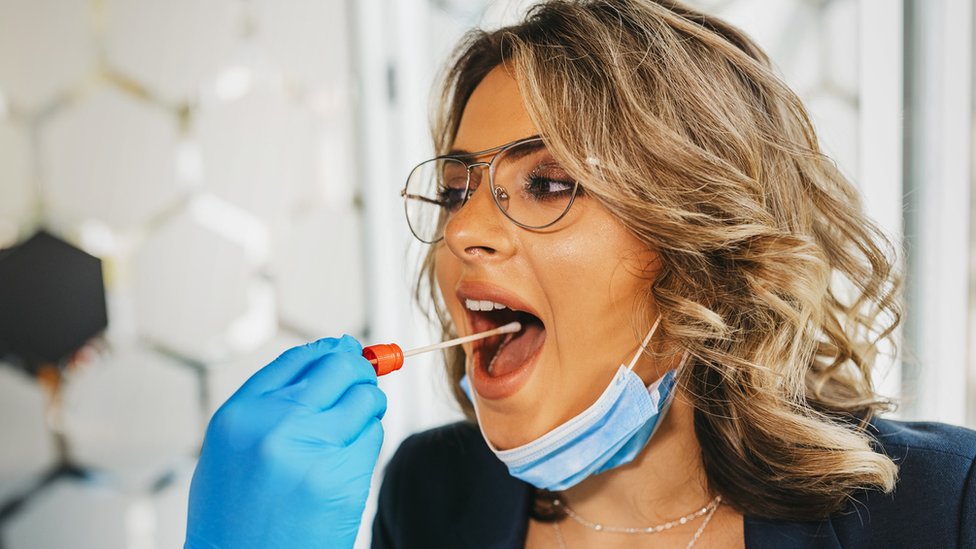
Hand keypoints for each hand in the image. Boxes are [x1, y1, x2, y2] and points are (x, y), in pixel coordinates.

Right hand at [185, 335, 386, 548]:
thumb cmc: (233, 515)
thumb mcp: (231, 450)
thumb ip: (270, 404)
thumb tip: (328, 356)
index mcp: (241, 414)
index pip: (299, 358)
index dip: (330, 350)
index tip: (347, 350)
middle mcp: (275, 425)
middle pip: (339, 368)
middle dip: (359, 370)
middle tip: (364, 380)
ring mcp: (312, 451)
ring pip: (365, 400)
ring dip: (368, 406)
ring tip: (354, 425)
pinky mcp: (343, 480)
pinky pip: (373, 437)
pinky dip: (368, 440)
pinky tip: (349, 458)